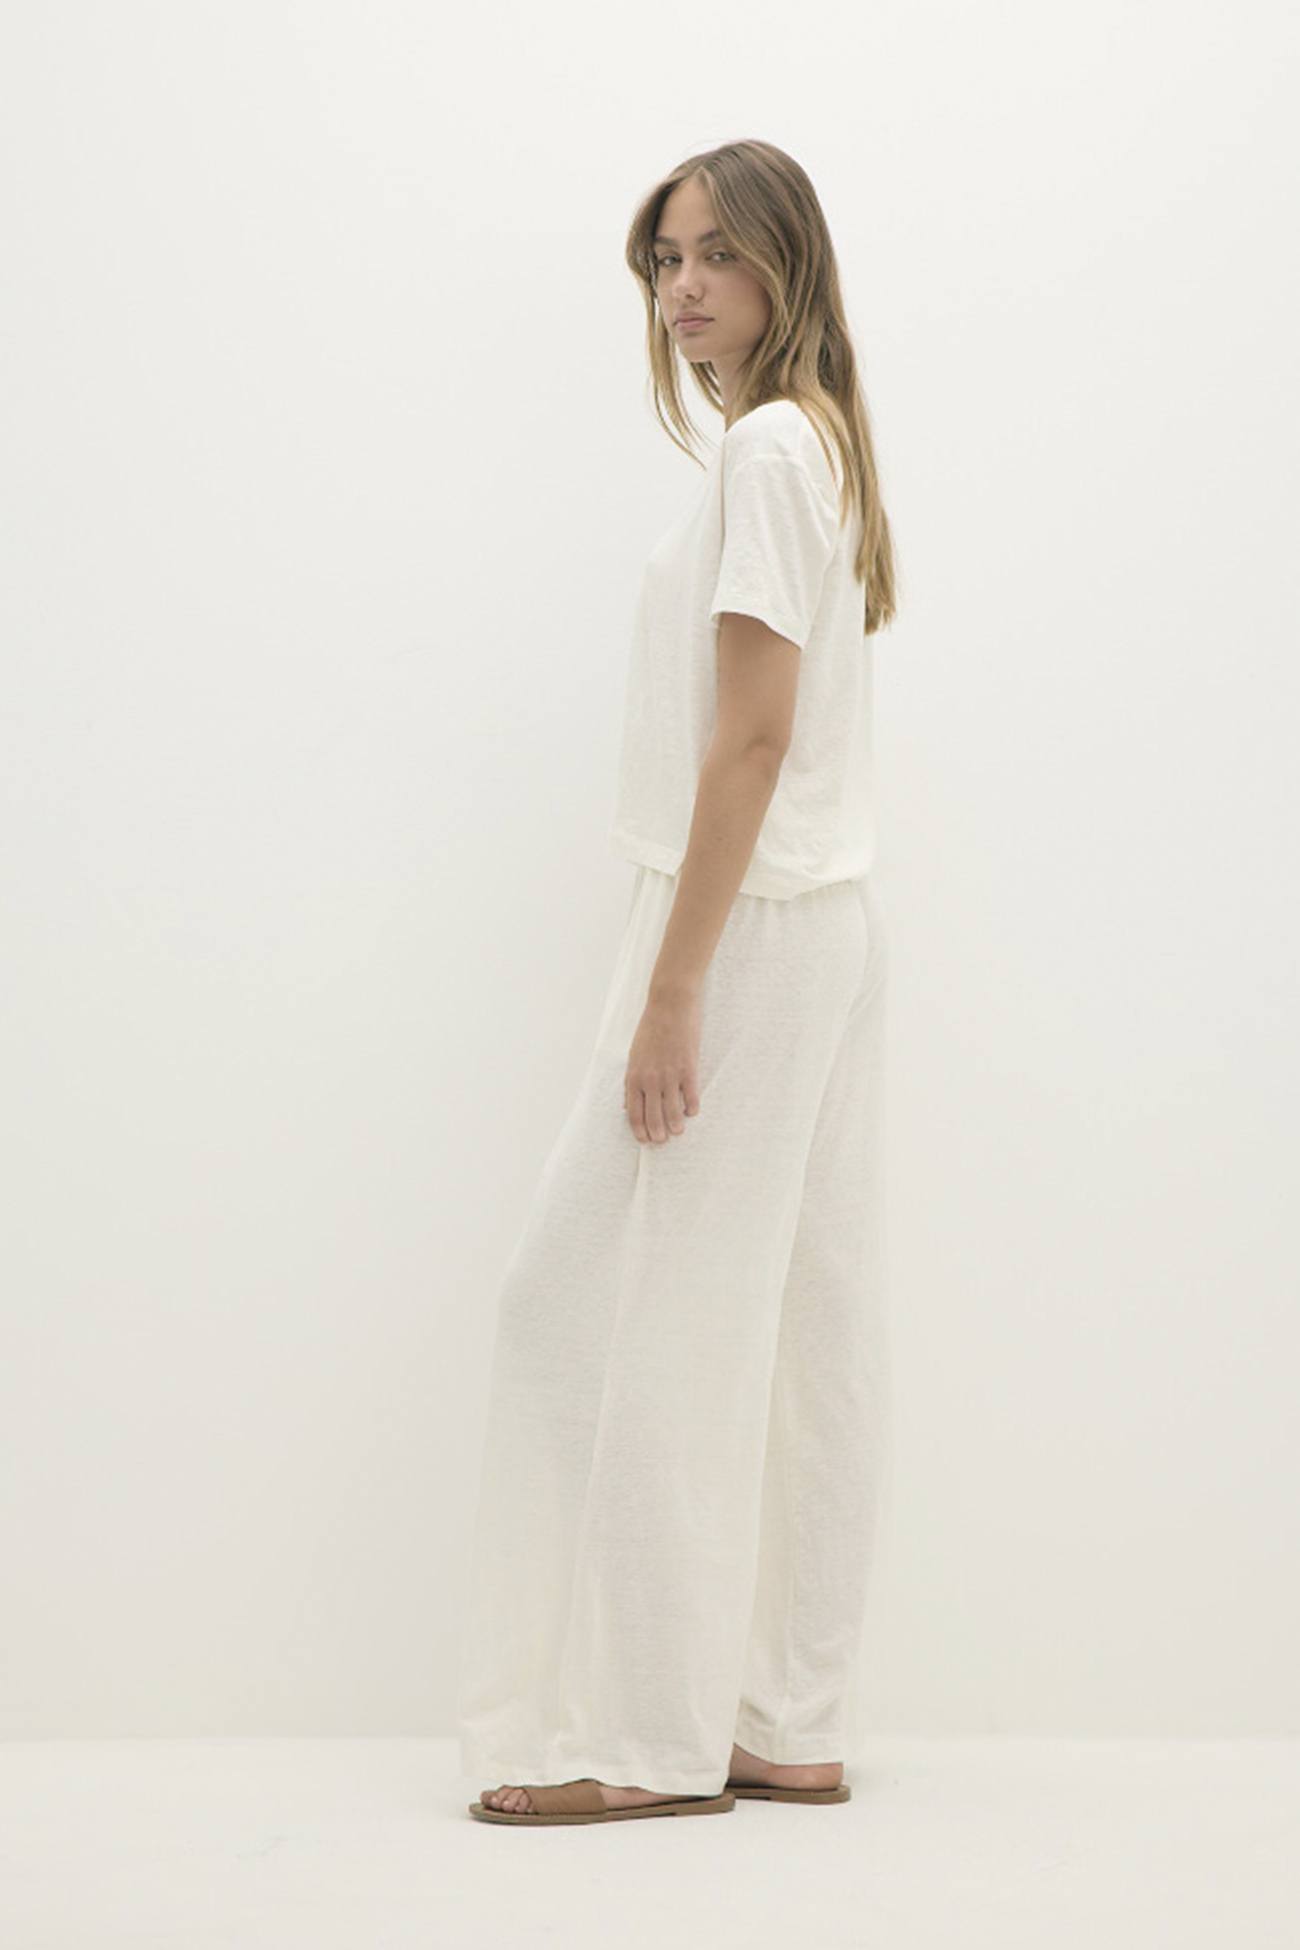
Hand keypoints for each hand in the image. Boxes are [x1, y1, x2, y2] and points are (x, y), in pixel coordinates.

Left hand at [624, 987, 701, 1142]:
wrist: (670, 1005)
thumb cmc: (650, 1029)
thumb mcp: (633, 1055)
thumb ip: (631, 1081)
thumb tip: (627, 1105)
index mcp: (634, 1076)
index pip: (634, 1113)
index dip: (639, 1130)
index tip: (645, 1140)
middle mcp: (650, 1079)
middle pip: (652, 1116)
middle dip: (657, 1133)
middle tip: (662, 1142)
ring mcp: (670, 1075)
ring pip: (672, 1111)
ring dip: (675, 1125)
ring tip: (678, 1132)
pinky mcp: (688, 1068)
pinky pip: (690, 1095)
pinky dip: (691, 1107)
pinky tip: (692, 1112)